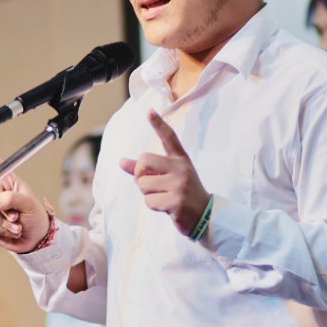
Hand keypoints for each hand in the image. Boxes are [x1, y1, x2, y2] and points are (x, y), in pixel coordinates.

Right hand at [0, 133, 51, 252]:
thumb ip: (11, 200)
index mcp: (8, 180)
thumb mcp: (29, 204)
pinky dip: (1, 231)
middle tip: (18, 217)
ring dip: (5, 223)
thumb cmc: (36, 217)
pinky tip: (10, 233)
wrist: (35, 240)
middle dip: (5, 208)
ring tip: (18, 227)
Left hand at [119, 111, 209, 234]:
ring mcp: (179, 184)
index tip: (149, 111)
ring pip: (143, 184)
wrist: (205, 215)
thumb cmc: (182, 192)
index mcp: (180, 159)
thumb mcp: (168, 177)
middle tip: (150, 184)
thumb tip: (121, 162)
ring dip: (147, 193)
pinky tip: (166, 207)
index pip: (169, 137)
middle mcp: (181, 168)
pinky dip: (153, 205)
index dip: (158, 124)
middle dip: (139, 174)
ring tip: (162, 196)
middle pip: (144, 161)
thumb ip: (146, 169)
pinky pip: (149, 201)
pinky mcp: (176, 201)